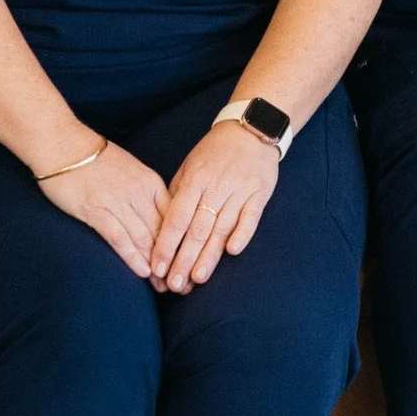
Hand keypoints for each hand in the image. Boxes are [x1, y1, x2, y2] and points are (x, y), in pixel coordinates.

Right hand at [44, 139, 170, 279]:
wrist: (64, 145)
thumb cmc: (96, 160)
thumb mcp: (131, 171)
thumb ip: (146, 192)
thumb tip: (158, 216)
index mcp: (150, 182)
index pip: (173, 217)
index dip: (182, 242)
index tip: (188, 262)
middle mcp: (139, 192)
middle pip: (162, 231)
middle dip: (172, 259)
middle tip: (181, 283)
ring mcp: (118, 202)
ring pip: (144, 238)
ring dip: (155, 265)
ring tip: (163, 286)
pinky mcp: (97, 210)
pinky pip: (120, 238)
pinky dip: (133, 257)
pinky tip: (142, 272)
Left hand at [147, 117, 280, 292]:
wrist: (251, 129)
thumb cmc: (215, 152)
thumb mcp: (190, 166)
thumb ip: (178, 194)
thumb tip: (163, 226)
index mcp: (194, 180)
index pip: (176, 219)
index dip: (166, 245)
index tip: (157, 268)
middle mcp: (215, 187)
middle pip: (197, 229)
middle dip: (184, 259)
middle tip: (174, 285)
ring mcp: (239, 190)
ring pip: (221, 228)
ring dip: (209, 255)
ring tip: (197, 279)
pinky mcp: (259, 193)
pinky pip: (250, 216)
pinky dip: (242, 233)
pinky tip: (233, 251)